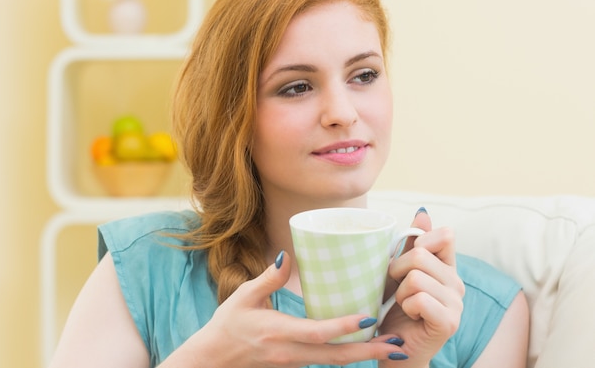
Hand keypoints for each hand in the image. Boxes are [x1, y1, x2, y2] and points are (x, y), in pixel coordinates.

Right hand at [170, 251, 401, 367]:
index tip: (371, 317)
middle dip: (370, 351)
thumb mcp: (243, 296)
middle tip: (399, 344)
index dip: (345, 326)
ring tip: (392, 347)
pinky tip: (364, 345)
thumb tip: (288, 256)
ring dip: (363, 355)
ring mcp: (294, 363)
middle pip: (336, 356)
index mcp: (278, 333)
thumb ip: (268, 278)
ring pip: (334, 362)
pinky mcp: (295, 365)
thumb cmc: (227, 326)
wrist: (212, 361)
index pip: (318, 332)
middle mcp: (290, 353)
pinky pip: (326, 361)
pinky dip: (347, 355)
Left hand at [373, 209, 464, 365]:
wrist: (393, 350)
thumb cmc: (393, 310)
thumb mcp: (398, 273)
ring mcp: (456, 304)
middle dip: (396, 271)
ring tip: (404, 307)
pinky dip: (406, 307)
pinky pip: (419, 298)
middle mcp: (457, 283)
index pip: (445, 235)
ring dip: (400, 293)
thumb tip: (423, 213)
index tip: (404, 264)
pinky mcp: (449, 322)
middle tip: (397, 291)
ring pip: (416, 277)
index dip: (418, 242)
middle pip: (420, 254)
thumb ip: (410, 244)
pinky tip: (411, 317)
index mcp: (447, 268)